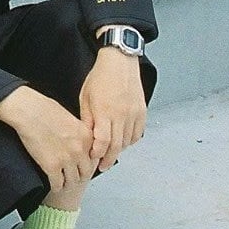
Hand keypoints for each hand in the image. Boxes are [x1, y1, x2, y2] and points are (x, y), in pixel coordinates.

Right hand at [0, 87, 96, 192]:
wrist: (27, 110)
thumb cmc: (44, 108)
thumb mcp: (70, 117)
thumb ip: (79, 132)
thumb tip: (79, 142)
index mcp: (86, 136)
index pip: (94, 158)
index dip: (86, 163)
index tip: (82, 165)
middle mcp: (80, 150)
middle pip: (85, 172)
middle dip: (78, 175)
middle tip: (72, 175)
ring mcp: (66, 159)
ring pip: (73, 181)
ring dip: (67, 182)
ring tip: (63, 182)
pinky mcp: (51, 166)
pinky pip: (58, 184)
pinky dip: (56, 186)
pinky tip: (53, 184)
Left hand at [79, 48, 146, 171]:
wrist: (120, 61)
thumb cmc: (100, 76)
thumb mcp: (85, 97)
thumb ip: (87, 119)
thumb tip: (87, 137)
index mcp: (105, 111)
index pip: (103, 142)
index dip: (98, 153)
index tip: (93, 158)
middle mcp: (121, 115)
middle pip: (117, 146)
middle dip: (108, 158)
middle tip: (102, 166)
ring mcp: (134, 114)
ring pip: (128, 141)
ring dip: (119, 149)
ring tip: (110, 151)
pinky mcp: (142, 111)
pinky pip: (138, 133)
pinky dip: (130, 140)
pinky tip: (123, 139)